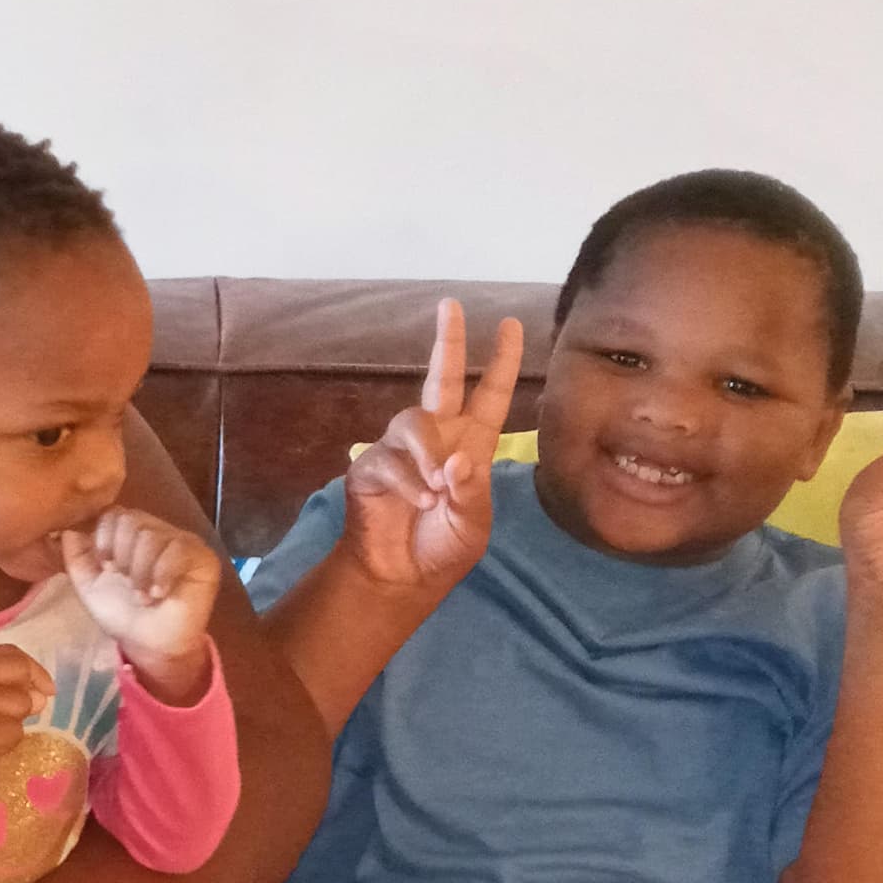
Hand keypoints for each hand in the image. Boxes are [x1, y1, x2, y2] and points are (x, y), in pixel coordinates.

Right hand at [0, 645, 50, 795]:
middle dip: (26, 700)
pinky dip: (3, 745)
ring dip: (10, 727)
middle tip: (7, 719)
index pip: (12, 654)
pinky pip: (14, 734)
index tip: (45, 688)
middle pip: (23, 678)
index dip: (34, 671)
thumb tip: (40, 695)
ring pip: (21, 709)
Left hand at [60, 507, 220, 688]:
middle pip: (132, 519)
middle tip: (124, 581)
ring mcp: (182, 542)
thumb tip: (68, 529)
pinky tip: (158, 593)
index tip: (104, 566)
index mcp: (131, 534)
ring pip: (152, 535)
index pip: (115, 513)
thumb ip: (75, 556)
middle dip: (121, 554)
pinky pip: (178, 549)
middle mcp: (158, 532)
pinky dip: (161, 573)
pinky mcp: (203, 558)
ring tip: (141, 595)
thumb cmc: (121, 614)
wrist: (148, 645)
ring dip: (140, 570)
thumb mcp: (88, 585)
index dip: (104, 536)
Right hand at [342, 302, 525, 591]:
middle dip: (447, 341)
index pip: (491, 395)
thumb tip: (456, 462)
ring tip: (436, 492)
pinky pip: (389, 460)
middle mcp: (437, 437)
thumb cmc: (443, 549)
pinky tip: (418, 502)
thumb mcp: (473, 524)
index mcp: (472, 445)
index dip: (503, 361)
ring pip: (414, 422)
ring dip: (428, 454)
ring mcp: (400, 449)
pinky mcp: (370, 467)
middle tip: (449, 305)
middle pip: (442, 378)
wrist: (401, 577)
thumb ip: (470, 492)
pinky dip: (408, 483)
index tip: (511, 325)